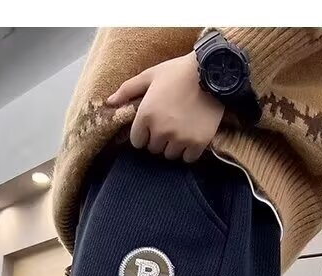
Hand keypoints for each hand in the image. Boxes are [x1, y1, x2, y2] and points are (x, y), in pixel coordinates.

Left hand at [106, 53, 223, 162]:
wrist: (212, 71)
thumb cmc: (178, 72)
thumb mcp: (151, 75)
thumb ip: (128, 89)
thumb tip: (109, 102)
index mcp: (146, 115)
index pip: (137, 142)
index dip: (144, 134)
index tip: (153, 125)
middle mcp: (161, 130)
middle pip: (154, 149)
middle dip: (159, 139)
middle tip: (169, 124)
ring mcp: (180, 138)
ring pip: (170, 155)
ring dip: (173, 146)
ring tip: (181, 129)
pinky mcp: (198, 142)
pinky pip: (187, 158)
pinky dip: (189, 151)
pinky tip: (192, 136)